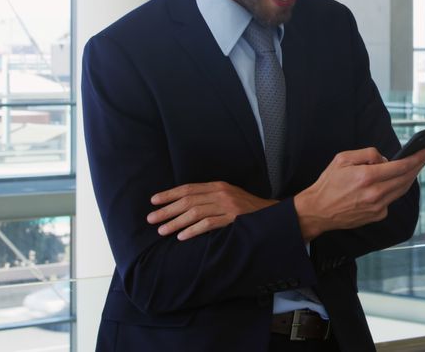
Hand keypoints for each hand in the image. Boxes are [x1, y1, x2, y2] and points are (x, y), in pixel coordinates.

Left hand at [147, 181, 276, 240]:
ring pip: (195, 212)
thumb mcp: (229, 197)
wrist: (273, 215)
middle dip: (167, 210)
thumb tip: (185, 206)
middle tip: (151, 218)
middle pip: (188, 200)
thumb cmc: (248, 210)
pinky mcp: (233, 219)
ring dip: (176, 222)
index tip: (154, 201)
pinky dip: (193, 230)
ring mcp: (228, 206)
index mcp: (218, 186)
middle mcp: (221, 193)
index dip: (170, 194)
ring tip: (162, 230)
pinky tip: (182, 237)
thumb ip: (211, 198)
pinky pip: (208, 224)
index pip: (189, 188)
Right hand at [293, 147, 424, 241]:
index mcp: (366, 177)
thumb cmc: (328, 183)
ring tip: (415, 167)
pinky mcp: (377, 216)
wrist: (318, 211)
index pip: (400, 167)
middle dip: (418, 166)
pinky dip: (394, 189)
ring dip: (410, 177)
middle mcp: (375, 193)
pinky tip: (393, 182)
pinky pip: (391, 199)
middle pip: (405, 179)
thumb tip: (385, 159)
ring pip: (401, 190)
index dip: (416, 159)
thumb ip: (367, 154)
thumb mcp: (343, 159)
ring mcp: (377, 207)